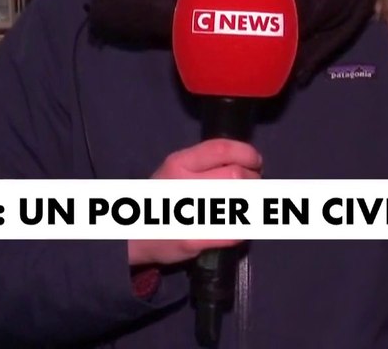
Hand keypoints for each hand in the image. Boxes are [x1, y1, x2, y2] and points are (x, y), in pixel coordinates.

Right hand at [126, 139, 260, 266]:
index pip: (222, 149)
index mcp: (179, 163)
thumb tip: (244, 159)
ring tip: (249, 205)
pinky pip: (234, 231)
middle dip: (254, 180)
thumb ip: (204, 163)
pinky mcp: (195, 239)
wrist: (131, 235)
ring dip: (253, 204)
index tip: (255, 161)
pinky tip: (242, 227)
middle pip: (236, 175)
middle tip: (254, 185)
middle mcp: (184, 184)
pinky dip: (245, 228)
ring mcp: (189, 212)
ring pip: (240, 202)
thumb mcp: (174, 170)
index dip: (246, 153)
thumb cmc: (160, 199)